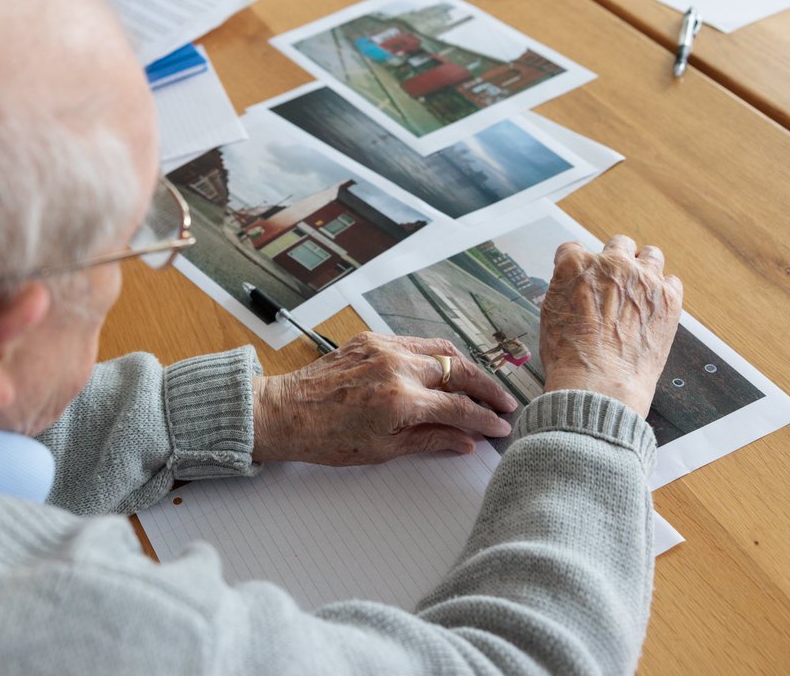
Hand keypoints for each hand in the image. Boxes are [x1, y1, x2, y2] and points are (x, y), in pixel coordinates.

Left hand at [252, 332, 518, 465]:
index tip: (501, 427)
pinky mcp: (371, 339)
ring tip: (482, 384)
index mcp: (400, 400)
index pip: (459, 407)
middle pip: (459, 371)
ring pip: (442, 349)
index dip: (486, 418)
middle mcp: (396, 367)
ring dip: (466, 366)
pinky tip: (445, 368)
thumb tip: (465, 440)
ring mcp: (384, 348)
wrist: (285, 412)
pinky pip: (416, 342)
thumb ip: (429, 440)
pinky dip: (437, 354)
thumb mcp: (383, 449)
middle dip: (488, 388)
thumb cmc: (326, 438)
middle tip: (504, 403)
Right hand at [540, 236, 683, 417]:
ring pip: (650, 254)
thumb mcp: (550, 314)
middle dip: (615, 260)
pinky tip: (654, 306)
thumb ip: (565, 290)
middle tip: (613, 280)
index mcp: (575, 265)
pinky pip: (672, 281)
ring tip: (640, 286)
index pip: (573, 249)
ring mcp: (643, 278)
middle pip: (618, 245)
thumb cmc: (570, 356)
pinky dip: (664, 290)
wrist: (598, 383)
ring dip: (644, 267)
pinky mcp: (669, 297)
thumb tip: (573, 290)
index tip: (581, 274)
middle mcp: (611, 263)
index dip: (576, 264)